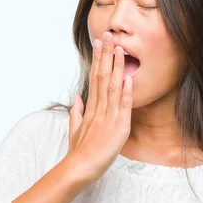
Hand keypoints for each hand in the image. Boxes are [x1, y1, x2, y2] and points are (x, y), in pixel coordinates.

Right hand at [66, 31, 133, 185]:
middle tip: (108, 35)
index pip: (94, 78)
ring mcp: (108, 117)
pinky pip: (122, 107)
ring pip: (112, 87)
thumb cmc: (78, 152)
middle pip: (102, 76)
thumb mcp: (75, 129)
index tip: (100, 44)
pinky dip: (125, 92)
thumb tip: (77, 97)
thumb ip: (77, 112)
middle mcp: (98, 109)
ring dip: (117, 67)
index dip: (98, 60)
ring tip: (120, 49)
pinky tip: (128, 78)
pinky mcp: (118, 128)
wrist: (79, 168)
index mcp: (90, 108)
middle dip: (106, 55)